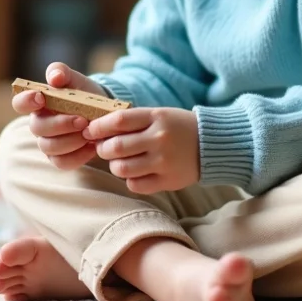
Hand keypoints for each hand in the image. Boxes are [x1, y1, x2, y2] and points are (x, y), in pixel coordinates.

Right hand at [11, 62, 105, 170]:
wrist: (104, 112)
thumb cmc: (83, 93)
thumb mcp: (75, 79)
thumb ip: (61, 72)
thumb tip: (54, 78)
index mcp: (38, 103)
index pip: (20, 103)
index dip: (25, 101)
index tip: (41, 98)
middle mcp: (40, 124)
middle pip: (37, 128)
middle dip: (60, 124)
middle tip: (82, 120)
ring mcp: (48, 143)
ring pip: (49, 148)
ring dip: (71, 141)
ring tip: (89, 133)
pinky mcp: (60, 158)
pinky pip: (62, 162)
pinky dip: (78, 156)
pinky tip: (93, 146)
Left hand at [83, 107, 199, 193]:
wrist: (211, 145)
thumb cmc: (177, 127)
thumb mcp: (158, 115)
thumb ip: (131, 121)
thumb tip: (96, 130)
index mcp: (156, 118)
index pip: (118, 121)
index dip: (98, 127)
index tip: (90, 131)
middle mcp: (159, 139)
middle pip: (116, 147)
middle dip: (103, 149)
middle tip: (104, 148)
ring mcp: (164, 162)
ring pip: (121, 169)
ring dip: (115, 165)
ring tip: (120, 161)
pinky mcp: (168, 181)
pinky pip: (135, 185)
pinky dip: (130, 179)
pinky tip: (137, 172)